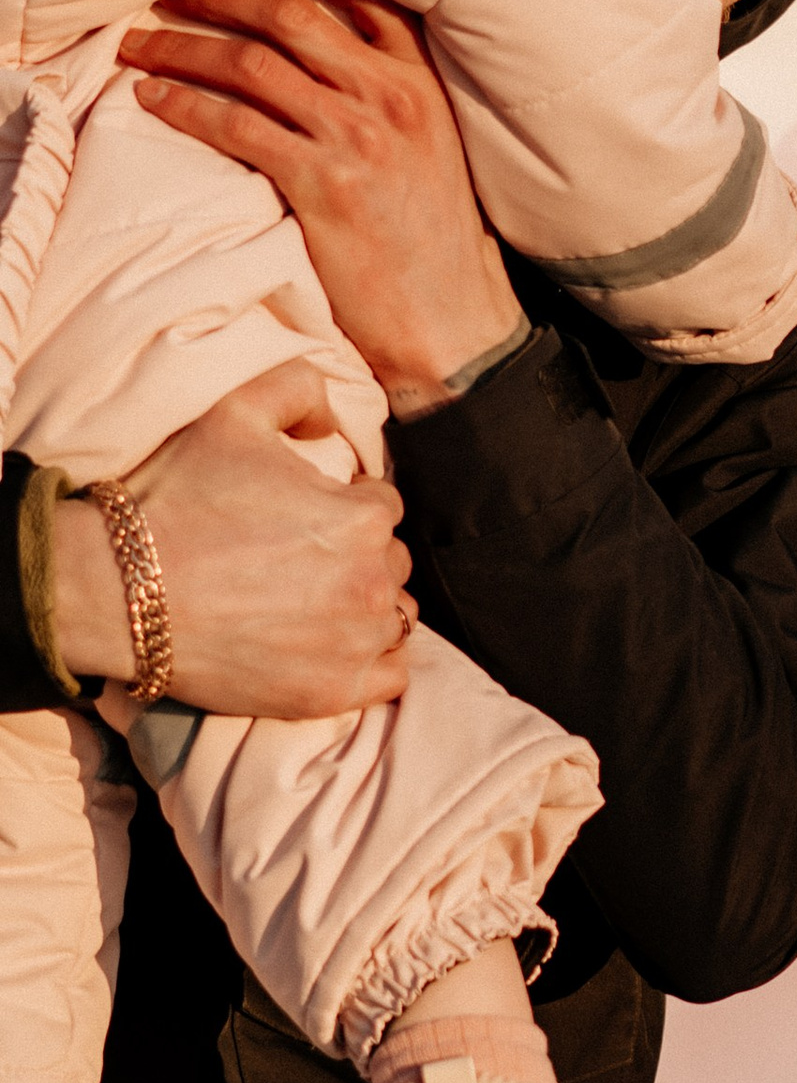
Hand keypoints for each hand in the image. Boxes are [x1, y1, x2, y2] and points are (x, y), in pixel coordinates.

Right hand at [52, 364, 414, 717]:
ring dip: (368, 606)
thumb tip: (336, 417)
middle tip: (300, 561)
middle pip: (390, 561)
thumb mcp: (233, 412)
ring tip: (313, 603)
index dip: (344, 505)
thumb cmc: (175, 499)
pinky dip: (371, 661)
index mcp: (360, 517)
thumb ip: (299, 389)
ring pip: (395, 616)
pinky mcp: (330, 692)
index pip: (381, 505)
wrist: (116, 589)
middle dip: (357, 555)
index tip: (304, 517)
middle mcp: (371, 582)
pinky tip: (332, 646)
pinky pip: (390, 677)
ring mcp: (353, 643)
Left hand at [119, 0, 521, 419]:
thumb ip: (390, 100)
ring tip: (139, 46)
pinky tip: (153, 99)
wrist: (454, 322)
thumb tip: (321, 66)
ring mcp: (357, 138)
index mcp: (422, 82)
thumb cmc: (437, 245)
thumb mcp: (433, 151)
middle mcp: (391, 96)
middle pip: (290, 12)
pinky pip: (234, 125)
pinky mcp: (323, 184)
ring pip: (251, 63)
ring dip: (183, 47)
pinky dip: (184, 105)